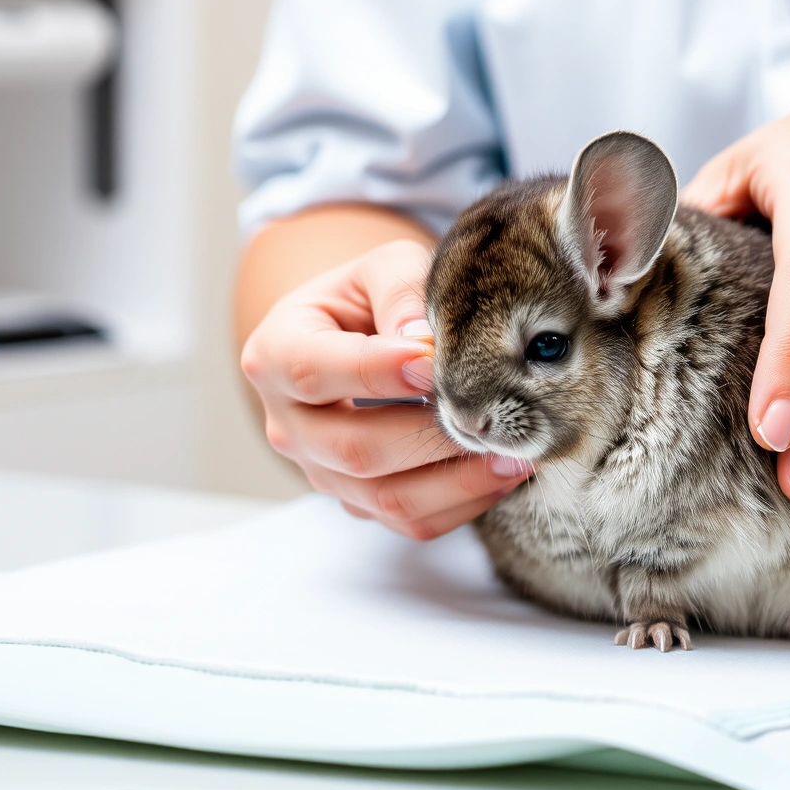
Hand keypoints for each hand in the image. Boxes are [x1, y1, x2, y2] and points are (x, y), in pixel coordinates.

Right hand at [240, 238, 533, 538]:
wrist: (356, 333)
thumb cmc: (370, 296)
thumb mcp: (381, 269)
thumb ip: (400, 291)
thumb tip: (424, 342)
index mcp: (274, 354)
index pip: (315, 372)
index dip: (377, 372)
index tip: (435, 363)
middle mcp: (287, 424)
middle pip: (355, 449)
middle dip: (431, 438)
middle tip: (493, 417)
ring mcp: (321, 471)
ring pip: (387, 498)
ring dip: (457, 483)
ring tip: (514, 455)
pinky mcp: (358, 501)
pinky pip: (410, 521)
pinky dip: (462, 504)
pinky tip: (502, 474)